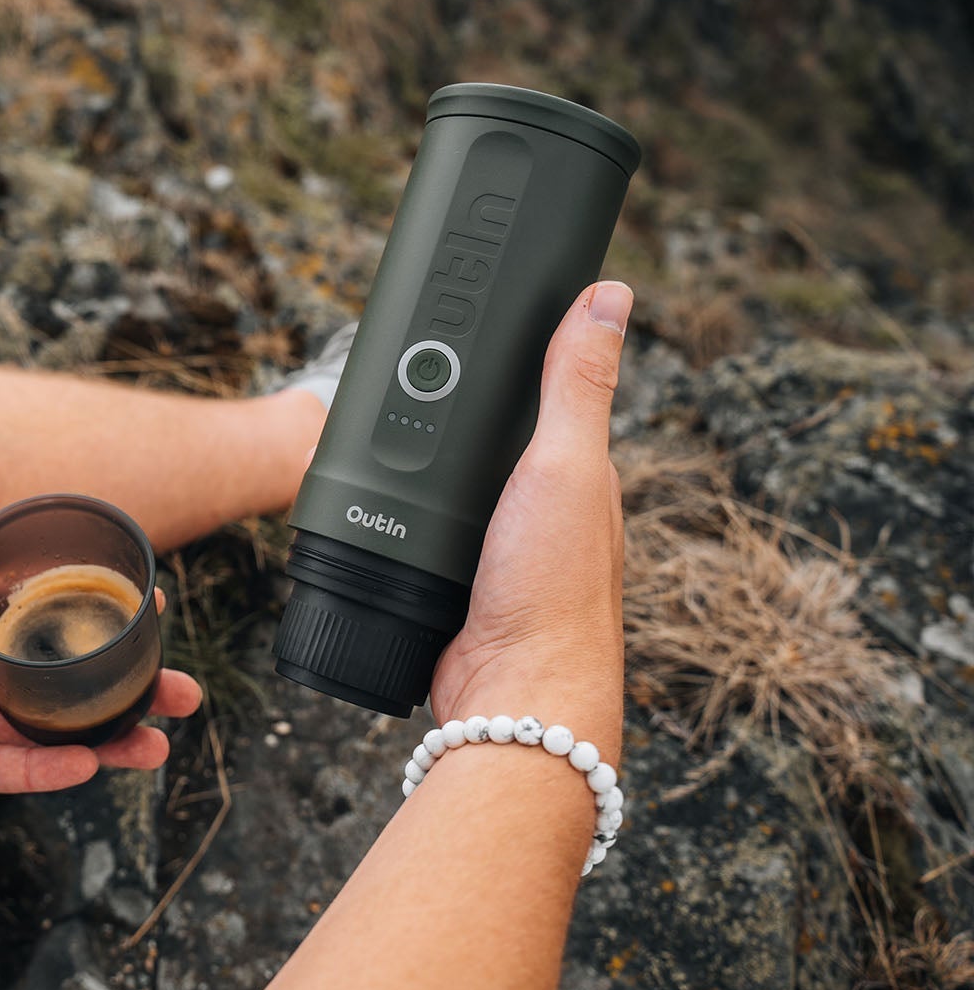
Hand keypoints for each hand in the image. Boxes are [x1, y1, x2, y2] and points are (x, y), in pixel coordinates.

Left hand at [0, 450, 202, 809]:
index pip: (48, 615)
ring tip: (155, 740)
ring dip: (106, 737)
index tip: (153, 606)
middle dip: (128, 687)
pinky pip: (9, 771)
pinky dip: (48, 772)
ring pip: (51, 731)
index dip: (101, 615)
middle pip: (66, 680)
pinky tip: (88, 765)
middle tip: (183, 690)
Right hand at [427, 281, 631, 756]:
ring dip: (426, 461)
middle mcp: (542, 509)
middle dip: (457, 402)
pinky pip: (425, 529)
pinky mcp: (455, 581)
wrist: (511, 694)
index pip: (552, 392)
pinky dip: (404, 510)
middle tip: (411, 355)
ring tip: (384, 416)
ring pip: (456, 485)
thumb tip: (609, 295)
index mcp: (578, 474)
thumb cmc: (552, 589)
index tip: (483, 306)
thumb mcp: (565, 466)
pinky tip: (380, 499)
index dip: (524, 350)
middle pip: (494, 436)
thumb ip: (577, 383)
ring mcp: (497, 548)